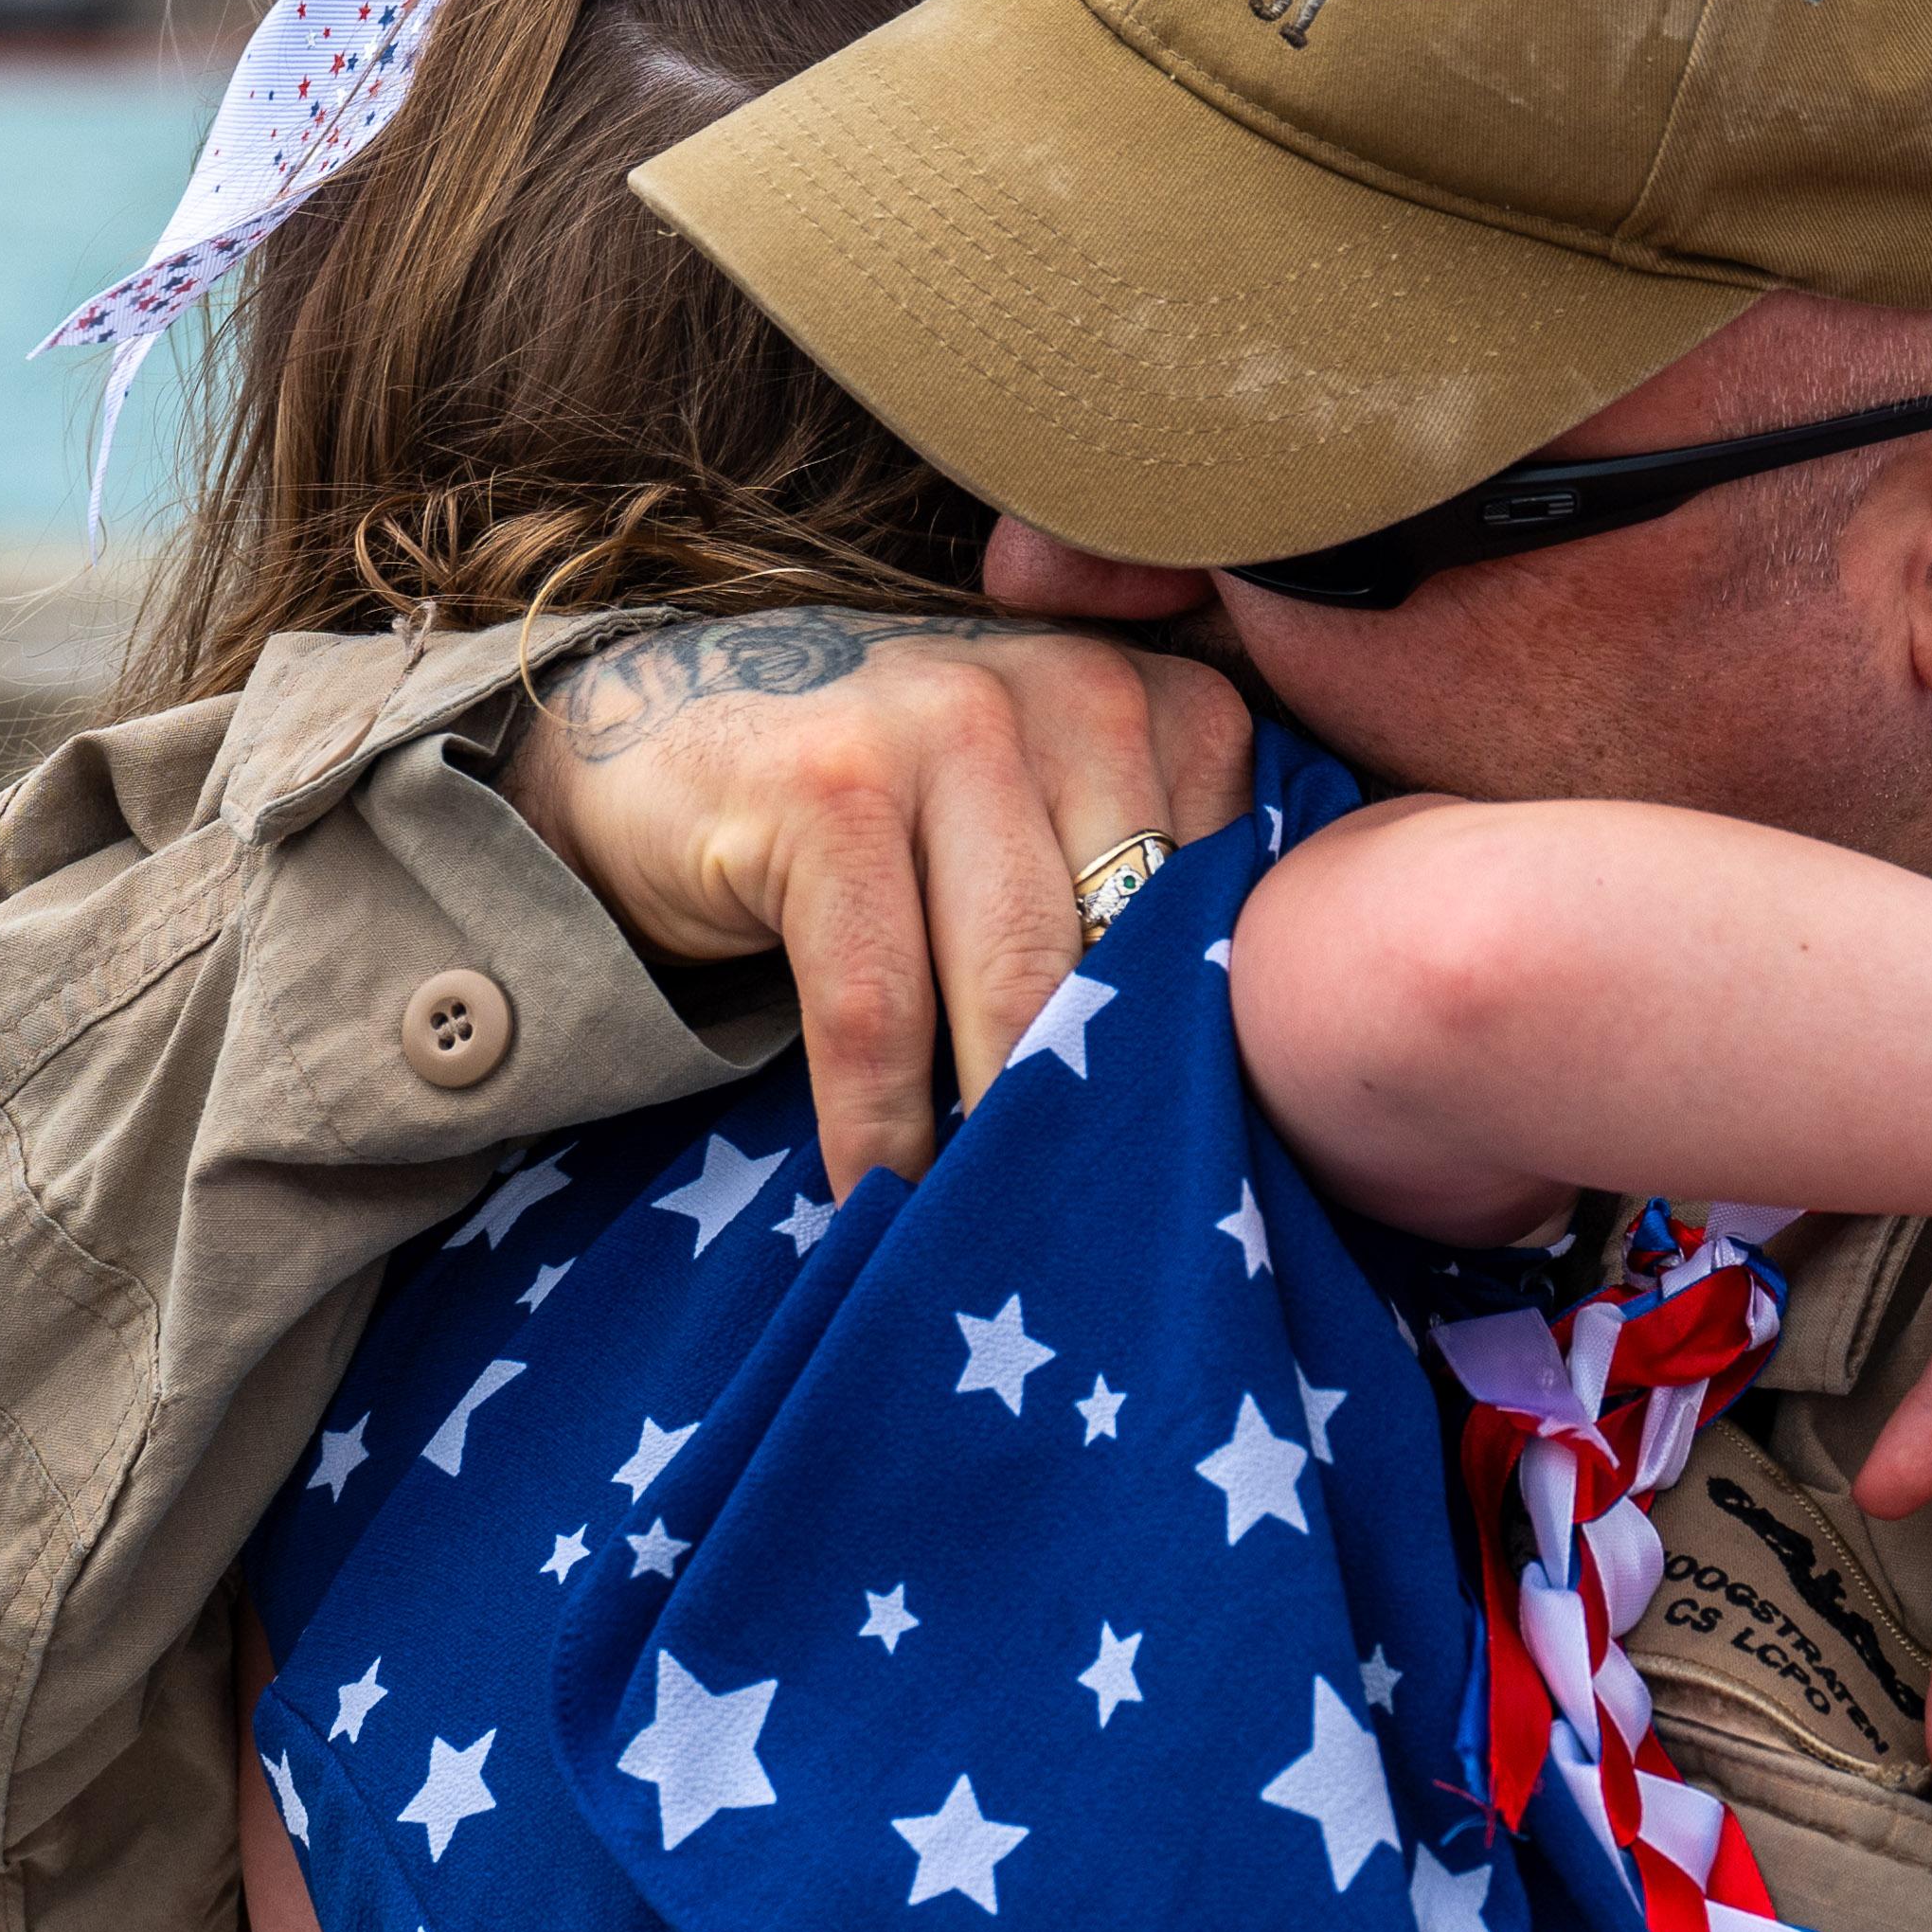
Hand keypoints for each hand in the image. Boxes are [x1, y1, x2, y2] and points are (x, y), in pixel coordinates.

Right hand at [510, 614, 1256, 1189]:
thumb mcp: (1052, 836)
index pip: (1230, 919)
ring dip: (1003, 1134)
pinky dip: (877, 1120)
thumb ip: (1157, 913)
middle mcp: (1076, 689)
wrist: (670, 740)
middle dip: (1111, 1111)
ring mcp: (947, 716)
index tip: (1187, 1176)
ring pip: (1020, 982)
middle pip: (1134, 958)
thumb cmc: (904, 828)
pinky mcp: (827, 780)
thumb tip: (1261, 1107)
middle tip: (1102, 1242)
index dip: (1206, 1061)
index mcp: (1168, 705)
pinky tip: (876, 1192)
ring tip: (993, 1239)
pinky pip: (876, 1003)